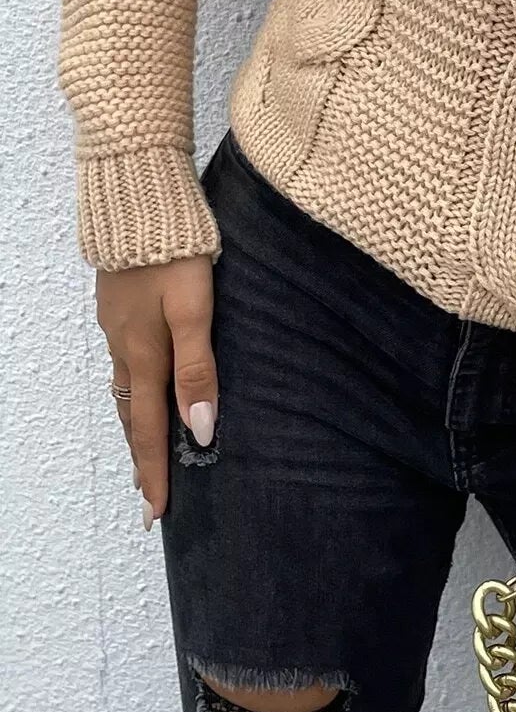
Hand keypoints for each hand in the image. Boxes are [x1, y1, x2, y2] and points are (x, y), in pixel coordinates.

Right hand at [97, 255, 216, 526]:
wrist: (138, 198)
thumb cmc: (175, 253)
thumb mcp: (194, 309)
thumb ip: (198, 367)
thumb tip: (201, 429)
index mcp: (145, 354)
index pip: (151, 428)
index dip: (156, 471)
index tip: (157, 513)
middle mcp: (125, 346)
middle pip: (134, 416)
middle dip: (143, 458)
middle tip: (149, 496)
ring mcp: (118, 324)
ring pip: (128, 389)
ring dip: (138, 426)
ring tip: (147, 453)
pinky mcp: (119, 304)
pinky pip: (125, 363)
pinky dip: (134, 390)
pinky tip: (144, 386)